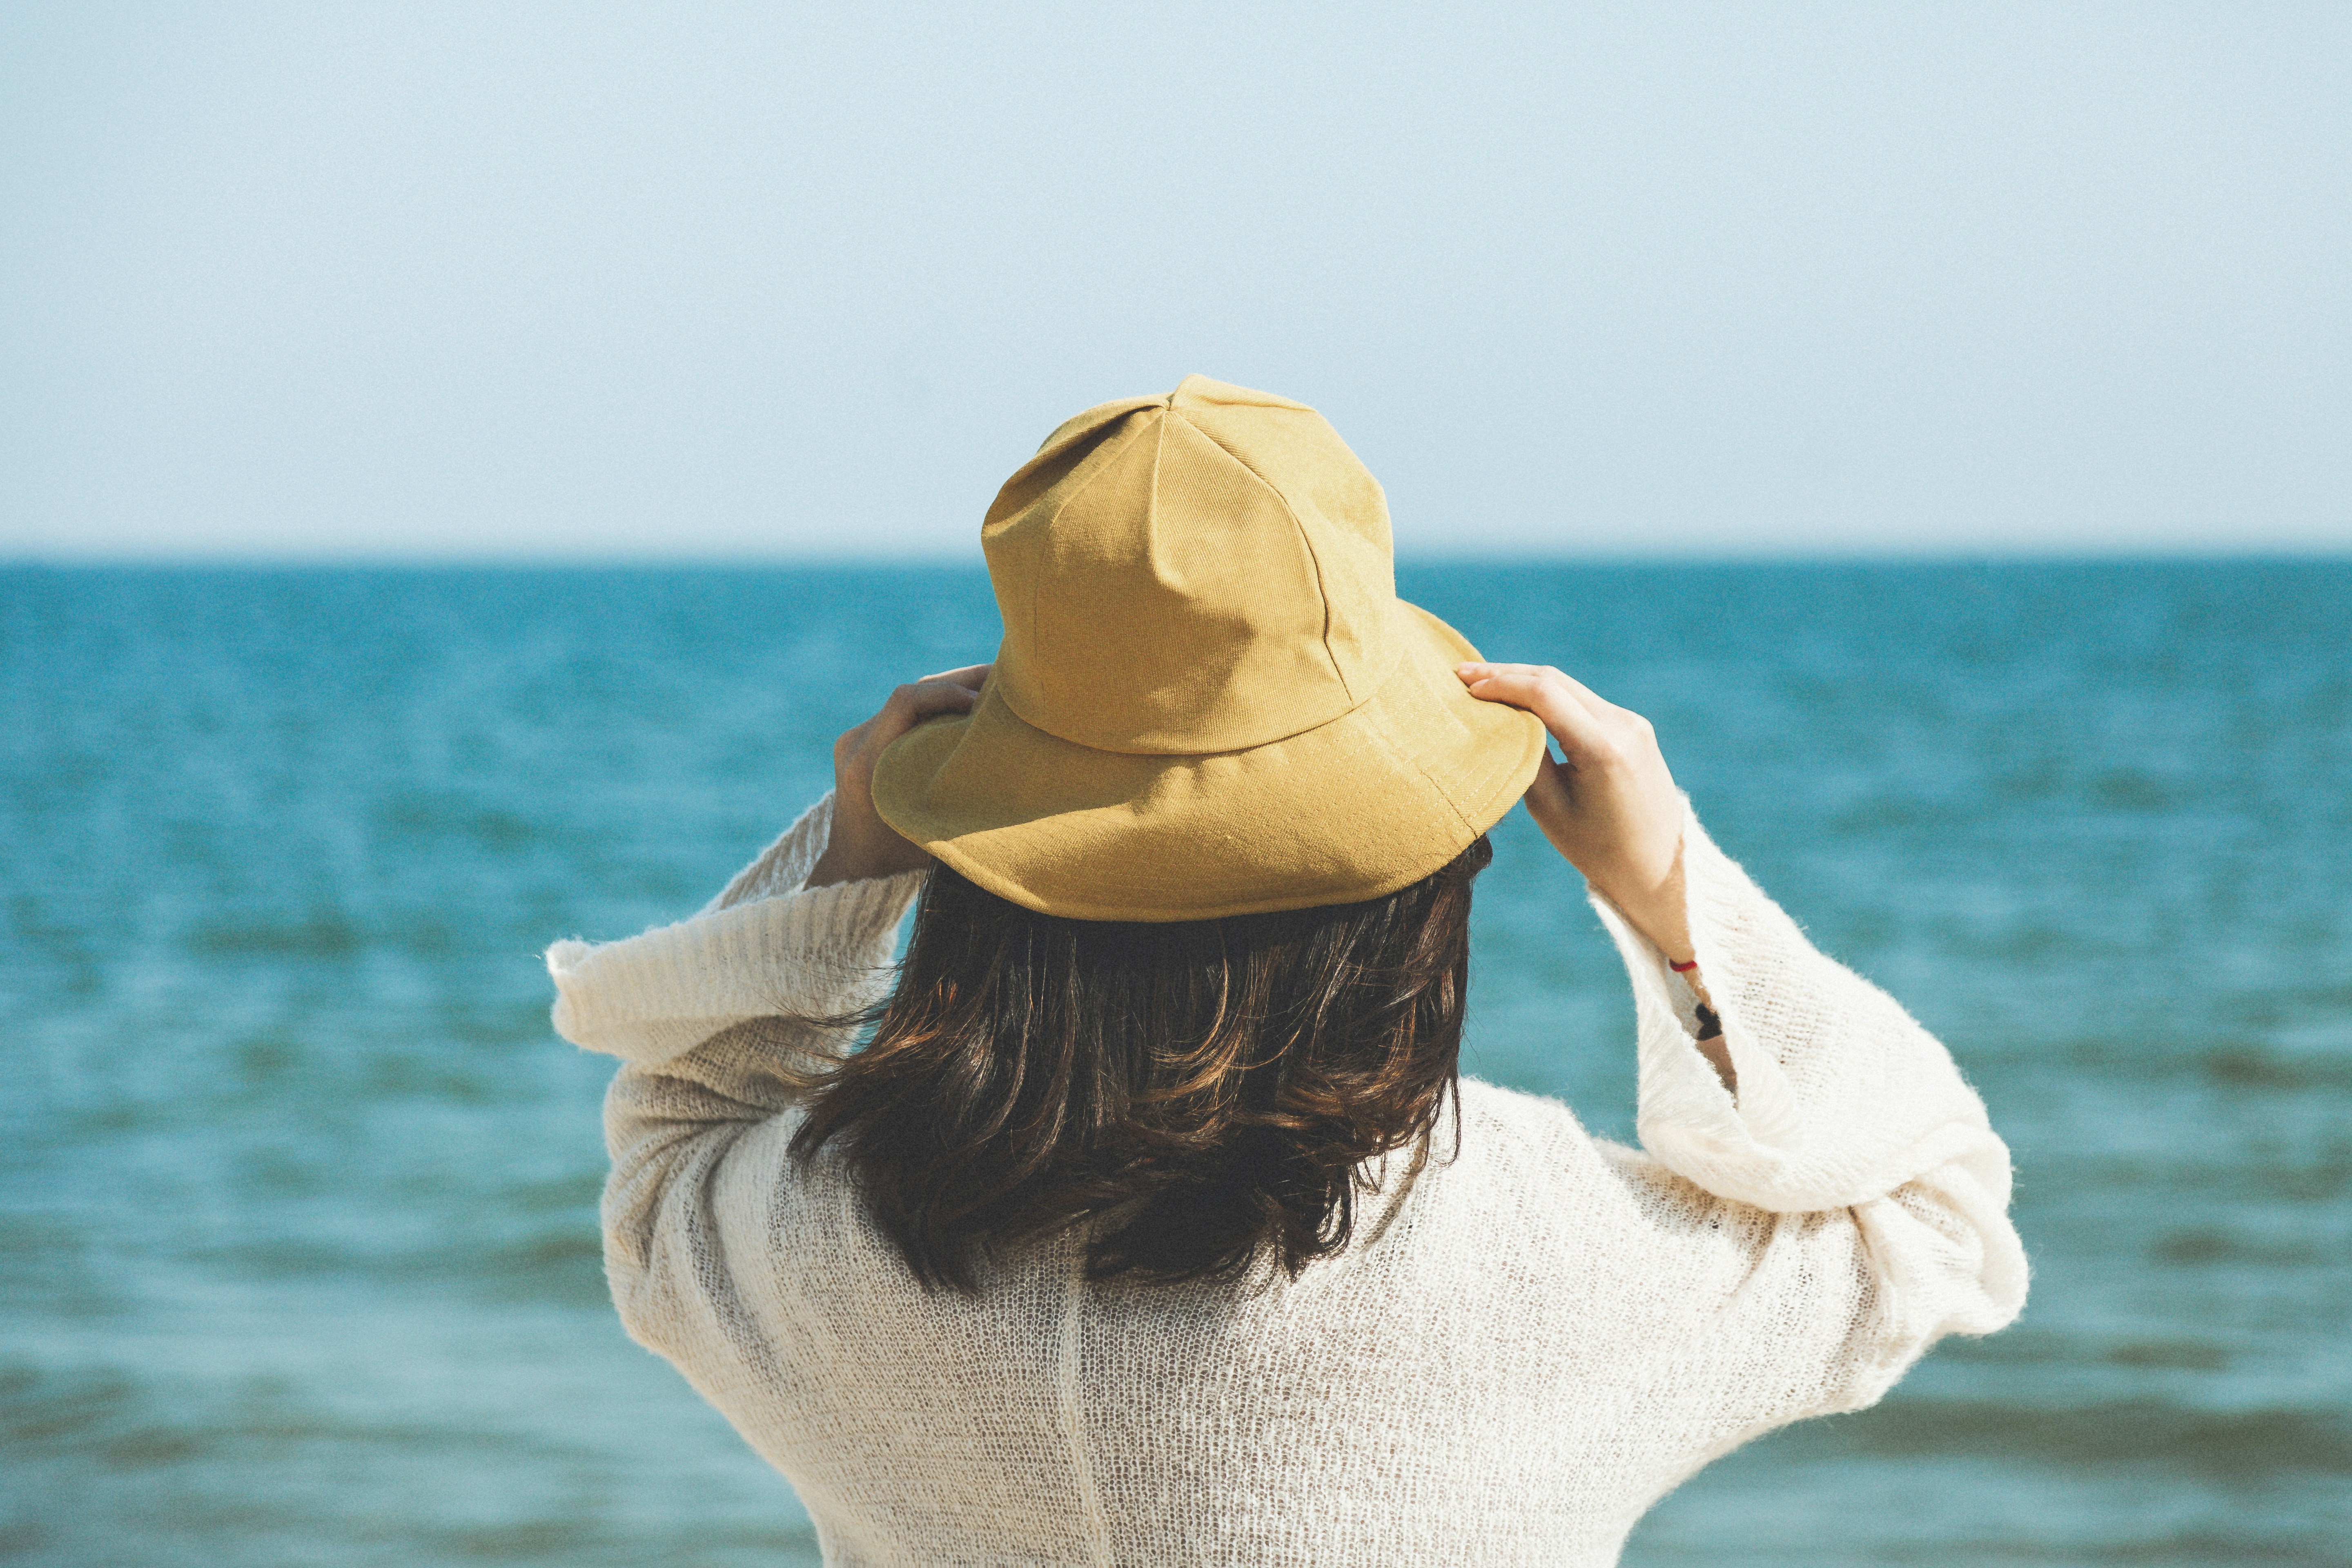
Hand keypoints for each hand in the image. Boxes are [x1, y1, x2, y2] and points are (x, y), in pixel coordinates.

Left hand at [805, 664, 990, 888]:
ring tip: (995, 691)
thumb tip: (1014, 768)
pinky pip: (905, 711)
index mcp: (866, 762)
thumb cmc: (898, 861)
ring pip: (911, 697)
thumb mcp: (932, 831)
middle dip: (960, 683)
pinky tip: (972, 709)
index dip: (949, 692)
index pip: (906, 701)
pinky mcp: (863, 739)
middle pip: (912, 691)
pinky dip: (940, 706)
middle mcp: (855, 742)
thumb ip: (958, 796)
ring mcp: (856, 738)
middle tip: (1005, 681)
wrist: (852, 870)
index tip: (985, 702)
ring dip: (952, 691)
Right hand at [1455, 662, 1693, 963]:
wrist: (1660, 867)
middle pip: (1555, 680)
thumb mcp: (1549, 809)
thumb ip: (1525, 757)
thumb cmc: (1598, 850)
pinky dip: (1549, 696)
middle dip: (1506, 674)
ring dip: (1526, 681)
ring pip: (1569, 686)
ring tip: (1485, 682)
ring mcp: (1632, 723)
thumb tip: (1501, 717)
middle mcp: (1624, 725)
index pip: (1544, 693)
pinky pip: (1583, 701)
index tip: (1466, 688)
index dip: (1500, 685)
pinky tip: (1521, 698)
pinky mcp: (1633, 728)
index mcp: (1604, 749)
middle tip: (1463, 673)